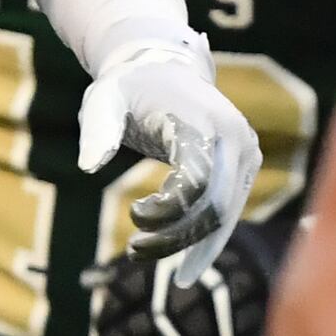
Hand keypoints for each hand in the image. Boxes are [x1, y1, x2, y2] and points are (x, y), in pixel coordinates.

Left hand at [74, 38, 257, 264]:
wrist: (163, 68)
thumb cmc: (129, 88)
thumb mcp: (103, 100)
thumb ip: (97, 130)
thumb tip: (88, 166)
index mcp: (205, 120)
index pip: (199, 181)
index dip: (169, 210)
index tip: (135, 215)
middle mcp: (237, 138)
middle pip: (217, 206)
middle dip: (178, 237)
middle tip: (135, 251)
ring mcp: (247, 154)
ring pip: (226, 217)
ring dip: (190, 246)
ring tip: (145, 255)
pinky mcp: (245, 168)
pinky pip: (229, 212)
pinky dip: (206, 240)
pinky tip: (184, 267)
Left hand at [83, 215, 290, 335]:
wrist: (285, 267)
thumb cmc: (226, 250)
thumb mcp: (180, 240)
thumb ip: (133, 261)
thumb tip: (88, 279)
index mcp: (170, 267)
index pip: (123, 295)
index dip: (106, 318)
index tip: (98, 334)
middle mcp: (181, 302)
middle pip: (130, 335)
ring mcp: (201, 335)